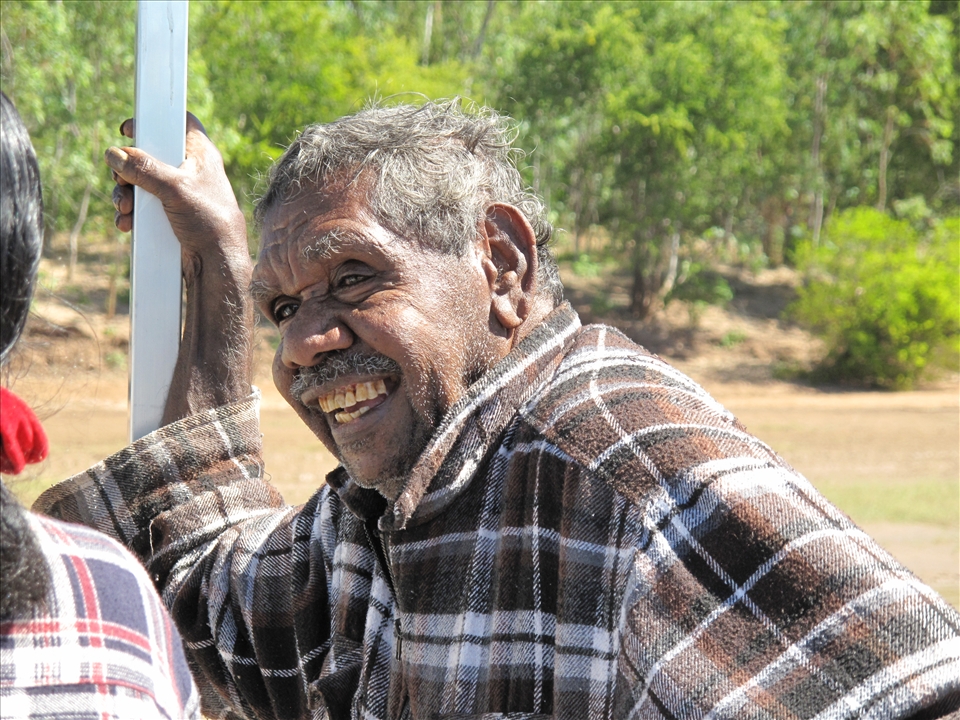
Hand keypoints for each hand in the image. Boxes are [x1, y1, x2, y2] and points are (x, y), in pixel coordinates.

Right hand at [106, 114, 247, 270]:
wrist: (217, 262)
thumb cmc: (209, 221)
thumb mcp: (175, 188)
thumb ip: (144, 169)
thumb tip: (114, 154)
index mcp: (199, 154)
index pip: (178, 123)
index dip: (154, 121)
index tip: (129, 129)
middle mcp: (189, 170)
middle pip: (148, 155)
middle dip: (128, 170)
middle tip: (122, 180)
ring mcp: (177, 193)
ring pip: (140, 182)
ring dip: (125, 195)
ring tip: (125, 208)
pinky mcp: (168, 213)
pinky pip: (142, 205)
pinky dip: (131, 213)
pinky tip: (126, 223)